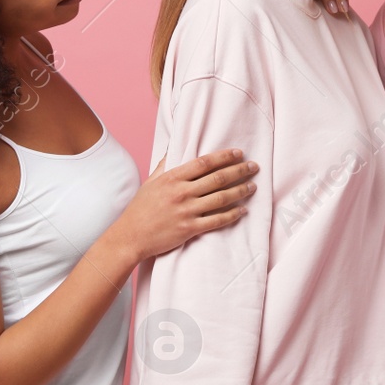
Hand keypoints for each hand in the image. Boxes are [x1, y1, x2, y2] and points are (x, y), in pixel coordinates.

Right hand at [114, 149, 258, 261]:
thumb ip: (165, 165)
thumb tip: (173, 148)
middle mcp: (182, 192)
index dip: (224, 156)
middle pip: (218, 178)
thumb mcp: (151, 181)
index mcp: (173, 177)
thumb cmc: (140, 208)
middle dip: (239, 171)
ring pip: (221, 198)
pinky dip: (232, 215)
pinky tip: (243, 210)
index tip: (239, 153)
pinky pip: (217, 220)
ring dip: (240, 191)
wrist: (130, 236)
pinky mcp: (190, 229)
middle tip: (254, 167)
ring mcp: (187, 211)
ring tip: (253, 186)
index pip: (204, 162)